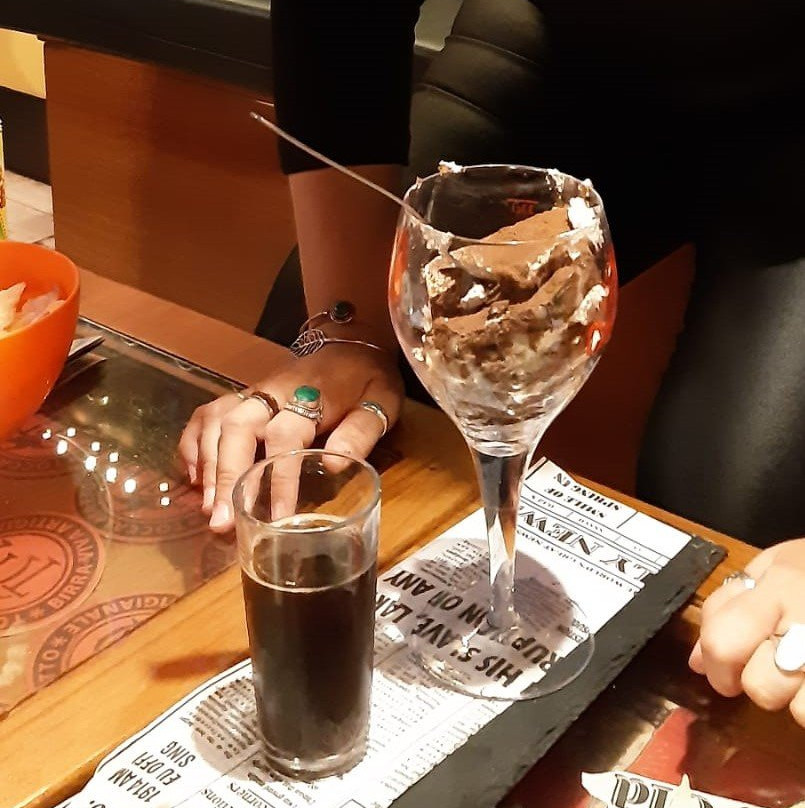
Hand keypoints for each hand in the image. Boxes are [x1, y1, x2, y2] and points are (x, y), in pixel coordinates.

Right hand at [179, 345, 402, 532]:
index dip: (279, 478)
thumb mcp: (380, 401)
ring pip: (215, 423)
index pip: (285, 437)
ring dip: (208, 467)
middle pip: (236, 429)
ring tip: (210, 510)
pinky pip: (205, 416)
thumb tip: (335, 465)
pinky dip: (194, 446)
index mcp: (308, 395)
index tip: (278, 517)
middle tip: (222, 521)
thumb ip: (360, 432)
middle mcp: (271, 392)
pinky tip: (196, 479)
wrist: (349, 341)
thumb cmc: (367, 378)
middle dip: (226, 476)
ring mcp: (252, 393)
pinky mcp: (241, 398)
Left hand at [689, 538, 804, 726]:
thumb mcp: (777, 563)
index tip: (722, 672)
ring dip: (798, 700)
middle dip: (757, 685)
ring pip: (799, 711)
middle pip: (759, 686)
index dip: (716, 667)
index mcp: (778, 589)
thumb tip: (697, 660)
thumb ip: (728, 604)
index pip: (723, 641)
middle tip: (773, 667)